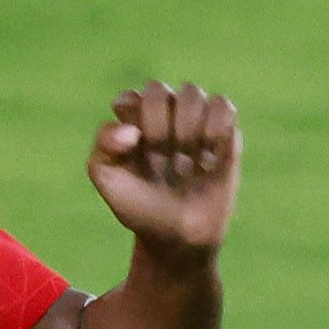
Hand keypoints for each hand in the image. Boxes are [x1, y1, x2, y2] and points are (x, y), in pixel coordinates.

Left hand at [88, 80, 240, 255]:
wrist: (180, 238)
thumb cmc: (141, 208)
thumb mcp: (109, 181)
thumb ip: (104, 146)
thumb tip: (132, 130)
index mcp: (131, 121)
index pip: (129, 98)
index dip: (132, 127)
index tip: (135, 155)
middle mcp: (162, 114)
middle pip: (158, 91)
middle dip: (158, 129)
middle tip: (162, 161)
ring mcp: (194, 119)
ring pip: (191, 93)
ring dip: (187, 129)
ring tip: (188, 161)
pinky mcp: (225, 129)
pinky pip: (222, 105)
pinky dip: (215, 129)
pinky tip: (210, 158)